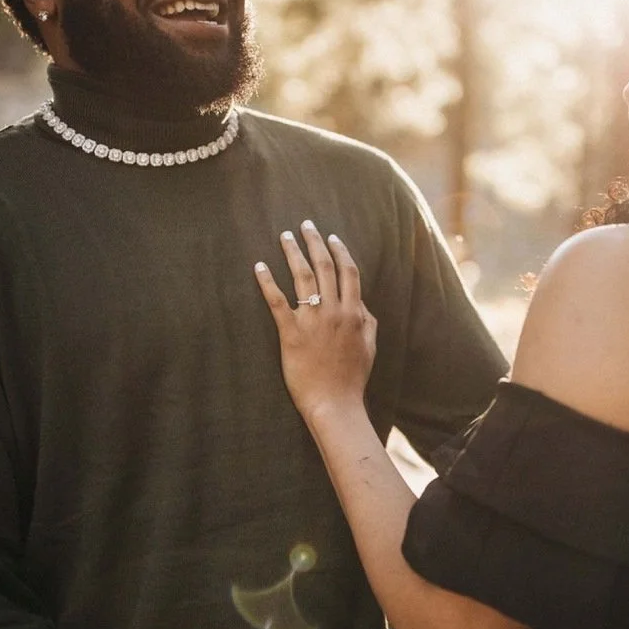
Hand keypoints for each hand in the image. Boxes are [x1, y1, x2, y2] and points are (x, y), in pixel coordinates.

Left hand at [255, 222, 376, 420]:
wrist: (335, 403)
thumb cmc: (352, 378)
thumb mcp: (369, 346)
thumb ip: (367, 321)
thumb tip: (361, 304)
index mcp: (354, 313)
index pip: (348, 272)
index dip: (340, 251)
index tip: (332, 237)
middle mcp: (334, 311)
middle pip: (324, 266)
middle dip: (315, 242)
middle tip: (306, 224)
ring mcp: (312, 321)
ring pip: (303, 277)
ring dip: (293, 252)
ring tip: (284, 236)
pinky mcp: (291, 334)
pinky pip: (277, 301)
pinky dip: (267, 281)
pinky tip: (259, 266)